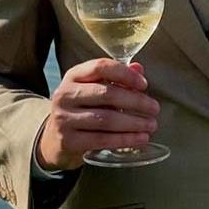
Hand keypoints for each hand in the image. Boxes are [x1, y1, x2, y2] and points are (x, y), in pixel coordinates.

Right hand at [35, 59, 159, 170]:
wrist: (53, 139)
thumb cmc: (81, 109)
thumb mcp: (94, 89)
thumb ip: (116, 78)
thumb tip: (139, 69)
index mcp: (73, 76)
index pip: (100, 67)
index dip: (125, 74)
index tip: (144, 84)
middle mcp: (65, 94)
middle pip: (107, 94)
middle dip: (136, 101)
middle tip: (154, 108)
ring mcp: (64, 118)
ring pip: (106, 119)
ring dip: (133, 123)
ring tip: (151, 125)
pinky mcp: (68, 141)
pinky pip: (101, 139)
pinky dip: (124, 139)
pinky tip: (139, 139)